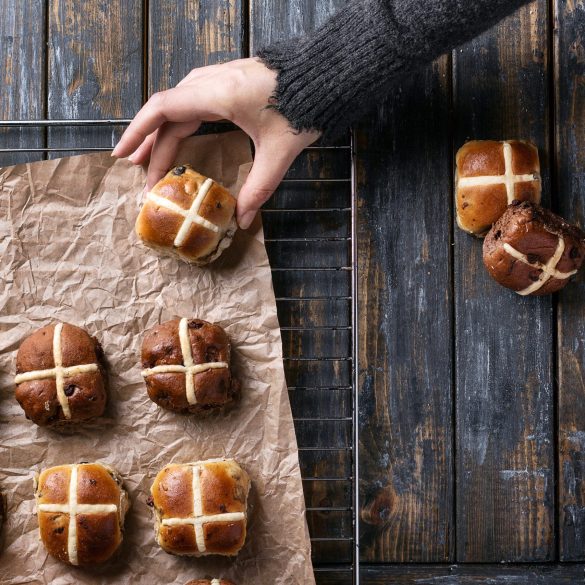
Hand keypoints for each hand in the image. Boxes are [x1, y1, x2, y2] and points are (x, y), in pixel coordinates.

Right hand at [112, 58, 319, 228]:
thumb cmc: (304, 106)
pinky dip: (180, 122)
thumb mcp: (279, 152)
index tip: (122, 156)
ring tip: (149, 159)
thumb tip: (244, 220)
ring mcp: (220, 78)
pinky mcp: (230, 82)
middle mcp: (211, 82)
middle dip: (150, 144)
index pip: (163, 110)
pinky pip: (193, 101)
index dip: (138, 132)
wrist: (327, 74)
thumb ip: (259, 188)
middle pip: (168, 113)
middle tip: (140, 174)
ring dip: (163, 132)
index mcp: (217, 94)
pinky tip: (179, 137)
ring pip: (179, 106)